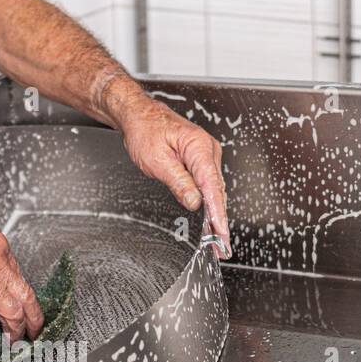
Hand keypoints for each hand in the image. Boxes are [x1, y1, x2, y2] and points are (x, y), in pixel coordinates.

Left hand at [108, 88, 230, 256]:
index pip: (213, 186)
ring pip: (215, 189)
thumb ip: (178, 182)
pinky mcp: (201, 159)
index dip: (217, 212)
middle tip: (221, 246)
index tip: (221, 232)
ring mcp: (207, 154)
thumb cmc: (145, 130)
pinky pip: (209, 184)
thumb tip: (194, 202)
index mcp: (199, 147)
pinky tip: (212, 220)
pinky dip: (211, 203)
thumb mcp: (157, 161)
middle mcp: (208, 150)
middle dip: (220, 220)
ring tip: (218, 239)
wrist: (139, 115)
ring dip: (216, 214)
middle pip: (218, 191)